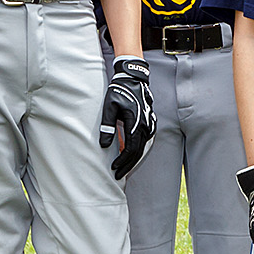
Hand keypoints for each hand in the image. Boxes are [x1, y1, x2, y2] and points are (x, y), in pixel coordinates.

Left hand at [100, 56, 155, 179]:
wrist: (134, 79)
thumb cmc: (119, 91)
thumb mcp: (109, 107)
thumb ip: (107, 126)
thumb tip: (104, 145)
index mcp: (136, 122)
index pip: (130, 149)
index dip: (122, 161)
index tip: (113, 168)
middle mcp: (146, 126)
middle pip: (138, 152)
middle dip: (128, 165)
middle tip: (118, 175)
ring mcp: (150, 125)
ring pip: (143, 148)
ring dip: (134, 160)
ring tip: (124, 169)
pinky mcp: (150, 123)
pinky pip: (145, 142)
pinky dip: (138, 151)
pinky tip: (131, 156)